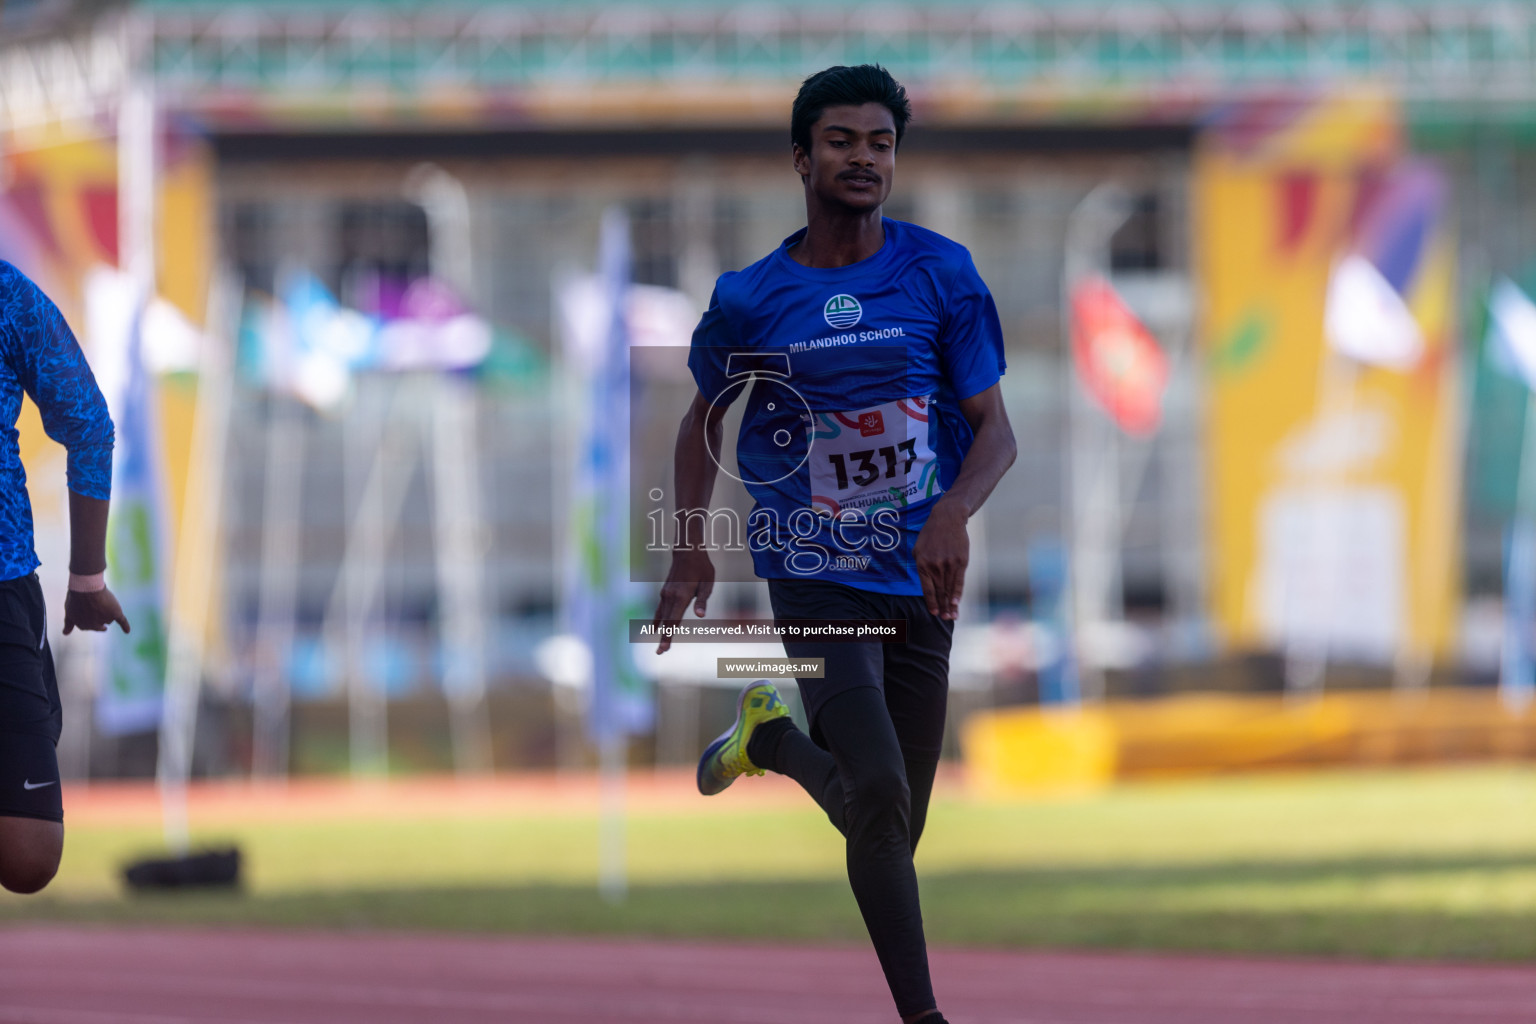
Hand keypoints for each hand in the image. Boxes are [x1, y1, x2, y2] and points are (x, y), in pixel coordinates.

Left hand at [63, 587, 130, 634]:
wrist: (86, 589)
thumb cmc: (76, 598)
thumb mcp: (69, 612)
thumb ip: (68, 623)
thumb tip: (65, 634)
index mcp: (83, 625)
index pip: (88, 626)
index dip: (89, 619)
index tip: (90, 616)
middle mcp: (95, 625)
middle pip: (99, 624)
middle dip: (98, 620)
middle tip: (98, 612)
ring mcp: (105, 619)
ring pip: (109, 619)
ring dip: (107, 613)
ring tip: (103, 602)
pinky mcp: (115, 613)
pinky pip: (122, 621)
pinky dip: (125, 626)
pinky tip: (127, 631)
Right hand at [651, 550, 714, 653]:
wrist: (687, 552)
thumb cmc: (701, 567)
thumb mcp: (707, 583)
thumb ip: (703, 600)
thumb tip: (701, 615)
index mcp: (681, 596)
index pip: (674, 620)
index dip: (669, 635)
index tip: (664, 648)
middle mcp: (670, 597)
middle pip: (666, 621)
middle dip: (663, 637)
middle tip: (659, 653)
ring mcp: (665, 594)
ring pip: (662, 616)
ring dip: (660, 631)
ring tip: (659, 646)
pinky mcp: (665, 592)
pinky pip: (660, 609)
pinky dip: (657, 620)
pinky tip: (654, 628)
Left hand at [913, 498, 968, 620]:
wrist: (947, 518)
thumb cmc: (931, 534)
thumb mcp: (918, 548)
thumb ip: (920, 565)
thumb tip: (924, 581)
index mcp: (922, 564)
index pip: (927, 589)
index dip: (931, 602)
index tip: (934, 613)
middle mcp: (935, 566)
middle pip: (939, 591)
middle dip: (942, 607)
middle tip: (945, 619)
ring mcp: (948, 564)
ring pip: (949, 589)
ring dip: (951, 604)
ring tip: (952, 616)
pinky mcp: (961, 561)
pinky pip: (959, 581)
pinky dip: (958, 593)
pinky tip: (957, 603)